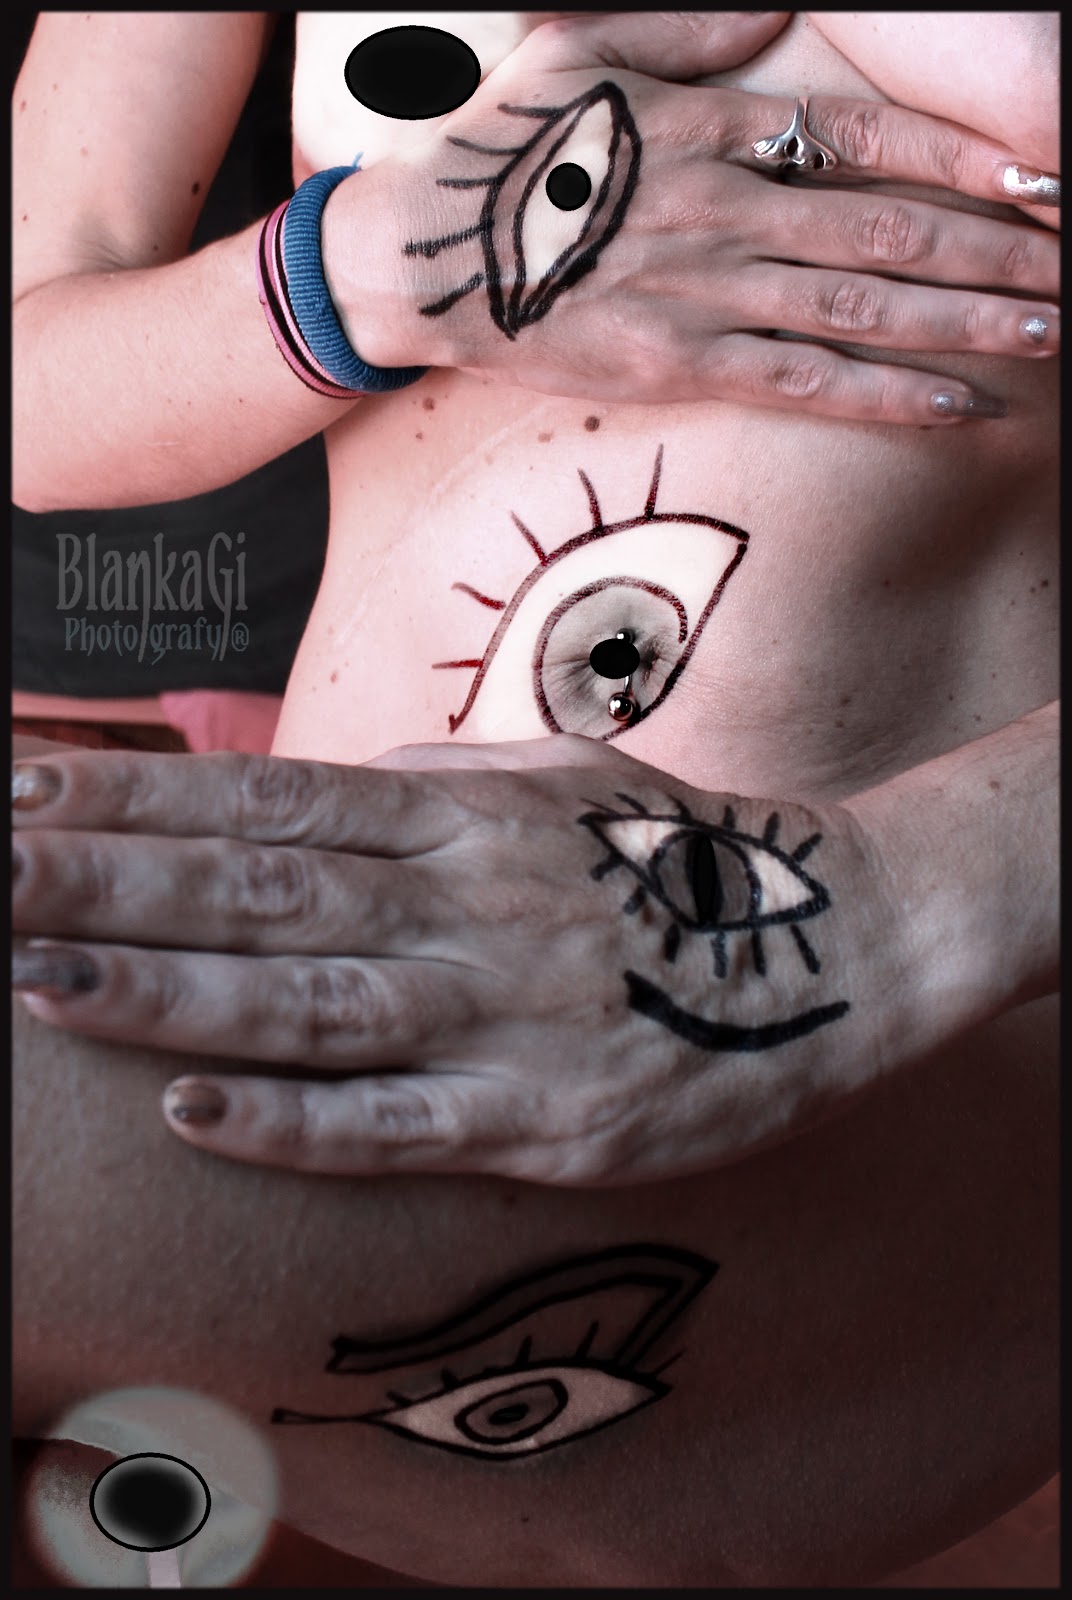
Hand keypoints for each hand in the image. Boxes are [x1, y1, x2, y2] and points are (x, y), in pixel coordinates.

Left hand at [12, 736, 895, 1183]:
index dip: (137, 800)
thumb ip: (431, 784)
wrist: (851, 938)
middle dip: (109, 882)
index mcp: (466, 815)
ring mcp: (510, 1008)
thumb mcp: (559, 780)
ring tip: (41, 981)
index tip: (23, 794)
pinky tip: (197, 1106)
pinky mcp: (552, 1115)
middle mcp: (472, 899)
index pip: (268, 803)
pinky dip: (299, 1118)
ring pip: (313, 1000)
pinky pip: (405, 1119)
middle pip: (262, 891)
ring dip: (170, 992)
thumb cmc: (678, 857)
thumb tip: (311, 788)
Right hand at [347, 9, 1058, 424]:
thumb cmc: (498, 153)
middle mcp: (727, 208)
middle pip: (890, 228)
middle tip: (1071, 268)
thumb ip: (687, 35)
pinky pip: (806, 383)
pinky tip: (959, 405)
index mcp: (710, 127)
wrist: (419, 259)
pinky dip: (888, 395)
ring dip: (968, 320)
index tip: (1036, 178)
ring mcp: (709, 292)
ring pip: (866, 308)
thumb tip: (768, 19)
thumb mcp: (581, 53)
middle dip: (995, 249)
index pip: (863, 137)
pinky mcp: (683, 365)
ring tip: (1048, 330)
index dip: (959, 156)